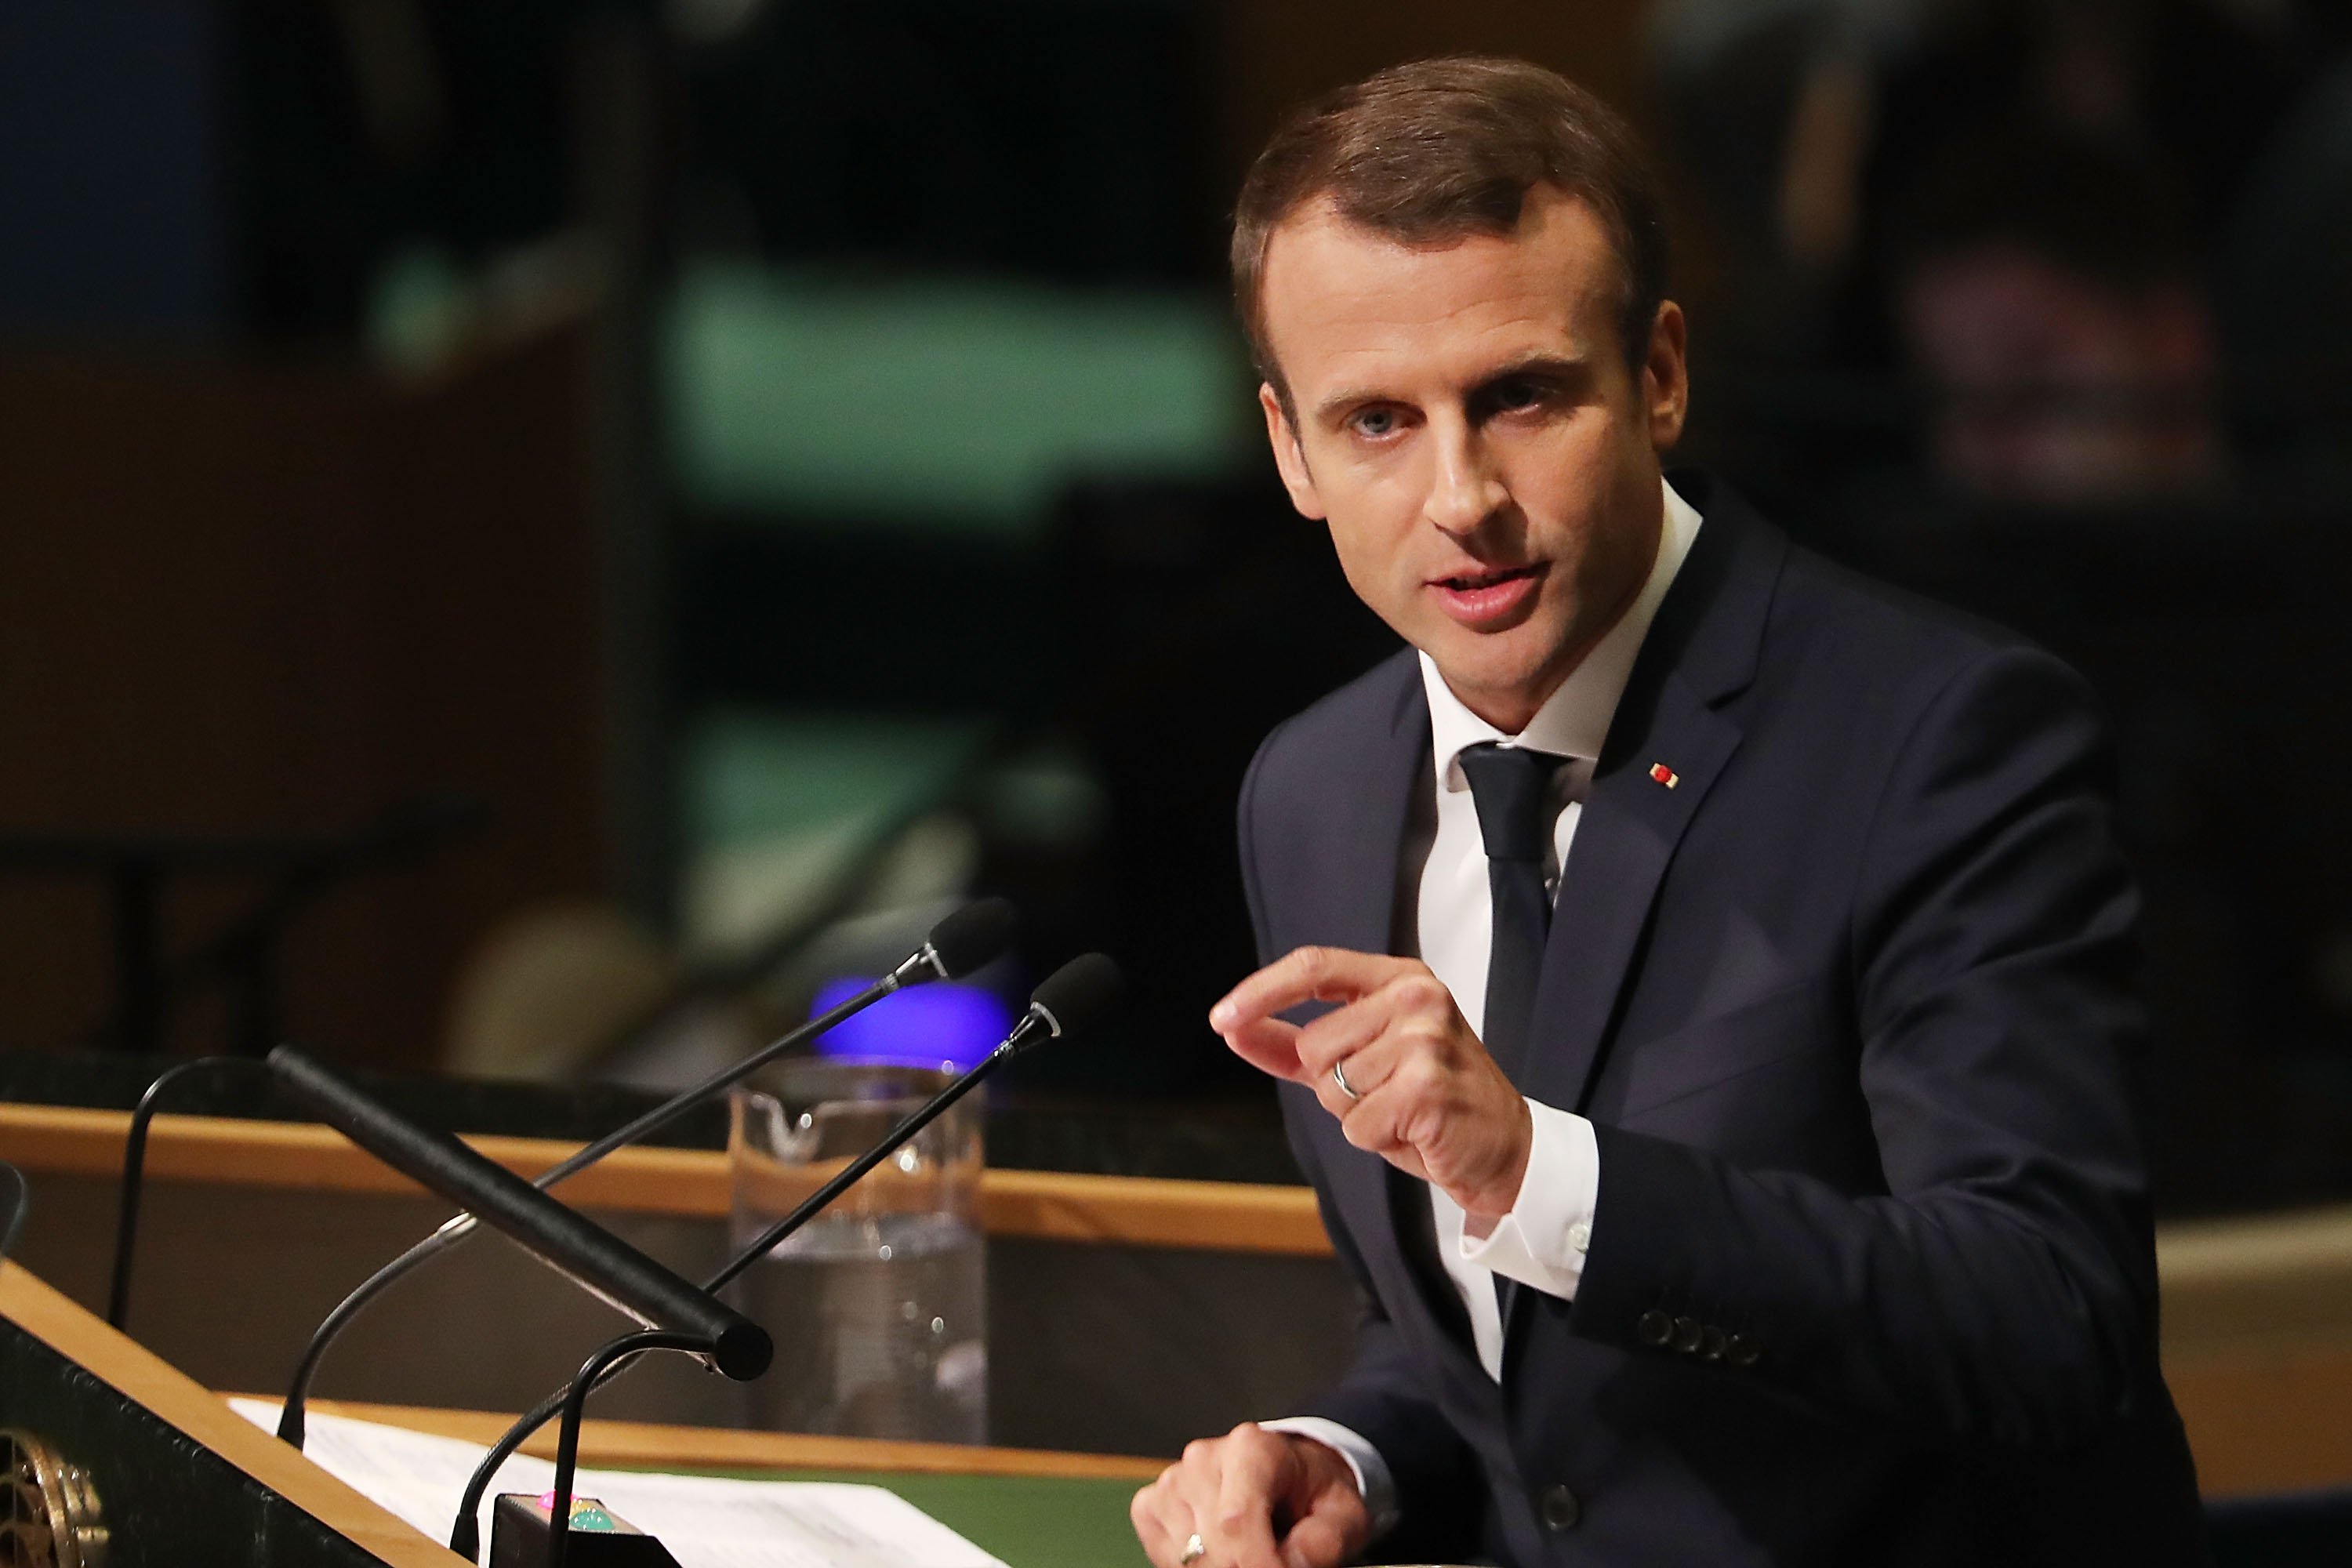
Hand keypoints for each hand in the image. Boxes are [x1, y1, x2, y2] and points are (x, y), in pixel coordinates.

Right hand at [1130, 1423, 1368, 1567]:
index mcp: (1252, 1448)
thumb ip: (1321, 1542)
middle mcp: (1204, 1458)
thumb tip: (1285, 1565)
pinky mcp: (1152, 1502)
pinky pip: (1163, 1554)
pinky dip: (1190, 1567)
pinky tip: (1222, 1555)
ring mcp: (1173, 1479)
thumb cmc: (1314, 1495)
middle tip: (1275, 1566)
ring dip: (1222, 1567)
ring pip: (1186, 1555)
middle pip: (1211, 1544)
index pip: (1237, 1521)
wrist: (1290, 1473)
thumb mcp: (1341, 1515)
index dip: (1257, 1563)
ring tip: (1252, 1555)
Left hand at [1211, 947, 1530, 1218]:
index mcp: (1400, 978)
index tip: (1222, 1017)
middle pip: (1313, 1045)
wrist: (1504, 1146)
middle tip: (1387, 1092)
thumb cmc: (1432, 1099)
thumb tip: (1233, 1027)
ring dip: (1357, 1114)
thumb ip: (1293, 1043)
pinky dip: (1376, 1139)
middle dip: (1333, 1084)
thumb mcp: (1362, 1058)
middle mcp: (1415, 999)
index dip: (1261, 991)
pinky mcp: (1427, 1087)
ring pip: (1332, 1088)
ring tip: (1403, 1110)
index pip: (1313, 966)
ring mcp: (1424, 1040)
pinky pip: (1356, 1124)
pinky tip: (1415, 1130)